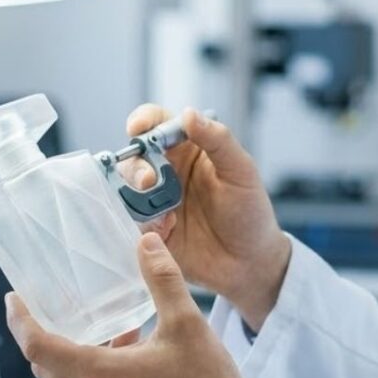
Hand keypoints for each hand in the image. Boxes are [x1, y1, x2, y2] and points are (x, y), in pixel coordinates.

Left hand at [6, 233, 252, 377]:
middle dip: (41, 335)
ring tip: (100, 325)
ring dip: (71, 355)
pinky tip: (127, 352)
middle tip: (46, 305)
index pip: (37, 347)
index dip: (20, 321)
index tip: (13, 298)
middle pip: (46, 367)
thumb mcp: (187, 322)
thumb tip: (145, 242)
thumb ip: (162, 279)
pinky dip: (91, 373)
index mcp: (99, 377)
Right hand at [121, 104, 290, 330]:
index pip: (158, 123)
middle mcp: (167, 171)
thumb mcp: (241, 171)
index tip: (137, 128)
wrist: (251, 264)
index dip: (143, 121)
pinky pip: (131, 221)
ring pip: (126, 187)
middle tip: (148, 181)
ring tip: (163, 213)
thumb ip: (217, 140)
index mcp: (188, 149)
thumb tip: (188, 113)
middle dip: (135, 166)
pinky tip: (165, 230)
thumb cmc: (251, 212)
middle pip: (134, 156)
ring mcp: (156, 201)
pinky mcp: (150, 230)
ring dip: (134, 195)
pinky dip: (142, 223)